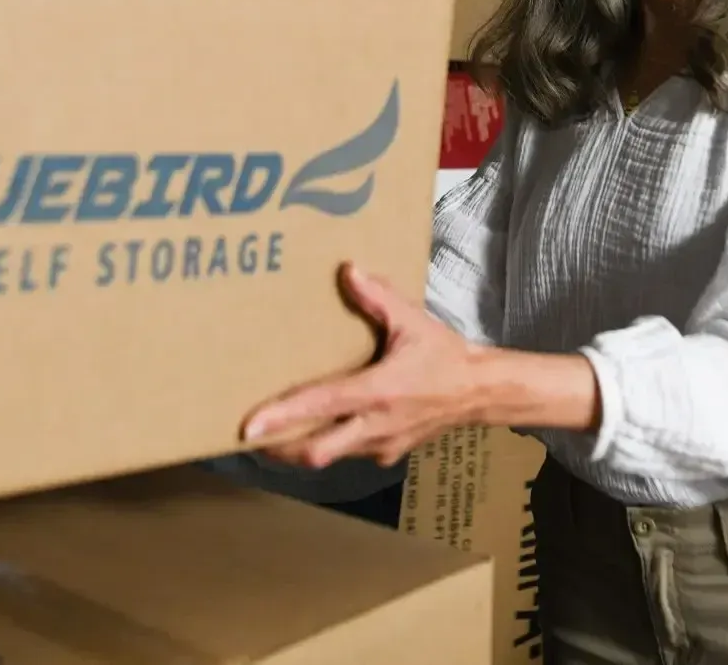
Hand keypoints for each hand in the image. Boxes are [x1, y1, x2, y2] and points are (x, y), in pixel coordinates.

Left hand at [242, 263, 487, 468]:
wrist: (479, 392)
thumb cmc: (444, 355)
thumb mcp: (412, 320)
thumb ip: (378, 296)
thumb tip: (348, 270)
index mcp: (378, 390)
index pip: (320, 406)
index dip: (282, 417)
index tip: (249, 427)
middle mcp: (375, 424)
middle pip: (315, 451)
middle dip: (279, 449)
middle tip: (249, 439)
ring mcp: (381, 444)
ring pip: (330, 457)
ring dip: (300, 449)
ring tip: (272, 436)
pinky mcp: (387, 453)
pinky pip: (349, 454)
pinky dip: (328, 445)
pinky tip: (318, 430)